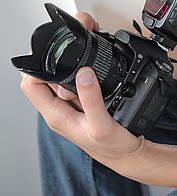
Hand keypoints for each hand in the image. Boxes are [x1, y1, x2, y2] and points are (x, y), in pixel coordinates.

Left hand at [20, 11, 145, 174]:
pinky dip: (86, 66)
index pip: (30, 85)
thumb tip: (84, 73)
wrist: (127, 153)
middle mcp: (60, 107)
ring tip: (88, 49)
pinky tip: (97, 63)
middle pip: (45, 75)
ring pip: (63, 74)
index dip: (36, 66)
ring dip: (73, 60)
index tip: (54, 52)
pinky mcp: (84, 99)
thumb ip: (91, 100)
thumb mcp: (101, 125)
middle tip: (74, 42)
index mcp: (56, 114)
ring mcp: (72, 103)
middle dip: (57, 55)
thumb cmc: (112, 147)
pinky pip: (78, 78)